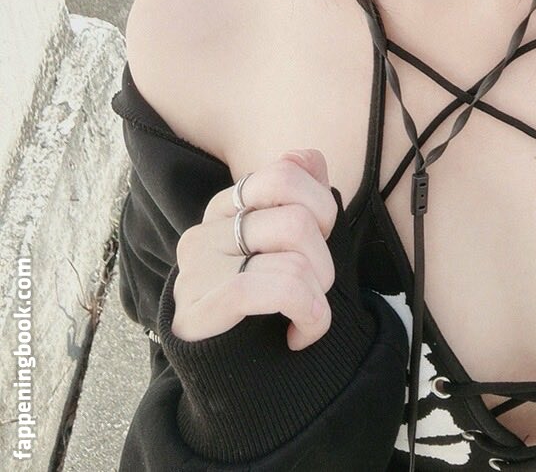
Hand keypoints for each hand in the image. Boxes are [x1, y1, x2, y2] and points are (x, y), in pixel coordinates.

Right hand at [171, 148, 339, 351]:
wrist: (234, 388)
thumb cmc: (267, 312)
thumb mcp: (288, 249)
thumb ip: (299, 199)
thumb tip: (308, 158)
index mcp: (228, 206)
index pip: (287, 171)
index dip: (321, 206)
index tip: (317, 245)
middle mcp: (208, 228)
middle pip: (297, 212)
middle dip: (324, 256)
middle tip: (313, 290)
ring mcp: (198, 265)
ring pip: (292, 243)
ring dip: (318, 289)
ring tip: (305, 314)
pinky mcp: (199, 307)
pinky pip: (275, 286)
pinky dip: (308, 313)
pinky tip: (300, 335)